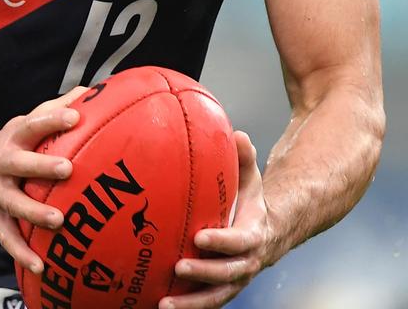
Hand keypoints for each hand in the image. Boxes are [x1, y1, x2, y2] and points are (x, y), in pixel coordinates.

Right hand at [0, 88, 86, 272]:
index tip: (75, 117)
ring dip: (34, 213)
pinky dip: (21, 252)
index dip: (53, 119)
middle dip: (42, 166)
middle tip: (67, 168)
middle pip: (20, 163)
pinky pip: (6, 236)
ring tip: (59, 221)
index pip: (33, 124)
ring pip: (13, 203)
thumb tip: (91, 91)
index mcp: (14, 136)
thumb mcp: (26, 122)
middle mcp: (2, 162)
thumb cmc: (10, 143)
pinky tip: (40, 265)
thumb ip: (56, 109)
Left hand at [160, 131, 271, 308]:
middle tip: (178, 268)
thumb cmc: (250, 201)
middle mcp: (245, 263)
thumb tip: (238, 134)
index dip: (222, 242)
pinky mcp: (220, 290)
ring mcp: (233, 280)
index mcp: (253, 235)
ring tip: (164, 305)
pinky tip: (158, 307)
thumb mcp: (251, 178)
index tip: (199, 238)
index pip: (240, 242)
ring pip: (215, 297)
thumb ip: (245, 157)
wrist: (266, 234)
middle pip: (227, 275)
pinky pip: (204, 303)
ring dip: (191, 304)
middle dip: (203, 274)